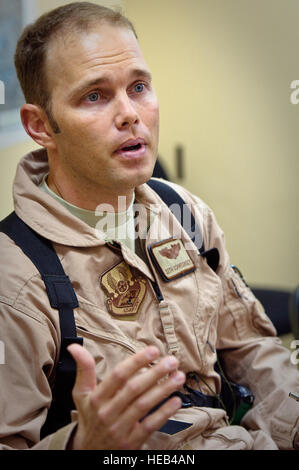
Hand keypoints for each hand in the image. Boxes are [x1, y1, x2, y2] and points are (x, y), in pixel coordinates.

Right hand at [67, 344, 184, 449]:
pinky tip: (176, 401)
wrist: (88, 452)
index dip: (136, 362)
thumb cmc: (89, 416)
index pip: (118, 376)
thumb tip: (74, 347)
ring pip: (144, 406)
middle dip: (155, 373)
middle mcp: (106, 413)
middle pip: (134, 389)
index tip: (153, 350)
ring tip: (178, 377)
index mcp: (95, 398)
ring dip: (163, 389)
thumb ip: (83, 369)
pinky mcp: (131, 443)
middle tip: (172, 361)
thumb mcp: (81, 393)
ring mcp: (119, 429)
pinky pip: (150, 425)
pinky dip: (164, 413)